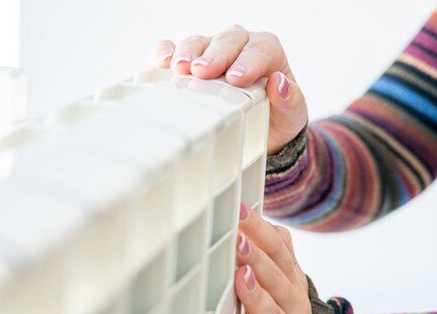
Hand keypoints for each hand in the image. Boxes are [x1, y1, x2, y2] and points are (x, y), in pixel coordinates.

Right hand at [151, 26, 307, 153]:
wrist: (259, 131)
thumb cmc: (276, 118)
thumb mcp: (292, 114)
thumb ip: (290, 99)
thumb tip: (278, 83)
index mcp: (266, 52)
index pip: (259, 49)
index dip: (248, 61)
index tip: (236, 79)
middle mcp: (238, 46)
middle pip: (227, 41)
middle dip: (214, 56)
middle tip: (203, 73)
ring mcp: (210, 52)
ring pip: (199, 42)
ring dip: (188, 53)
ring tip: (180, 69)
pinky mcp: (188, 64)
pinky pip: (173, 49)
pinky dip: (165, 52)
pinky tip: (163, 62)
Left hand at [233, 203, 310, 313]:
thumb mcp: (288, 284)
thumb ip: (281, 255)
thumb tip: (273, 223)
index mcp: (292, 283)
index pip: (278, 252)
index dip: (259, 231)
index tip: (239, 211)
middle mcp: (292, 308)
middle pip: (275, 280)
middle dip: (256, 259)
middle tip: (237, 240)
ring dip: (256, 296)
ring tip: (241, 278)